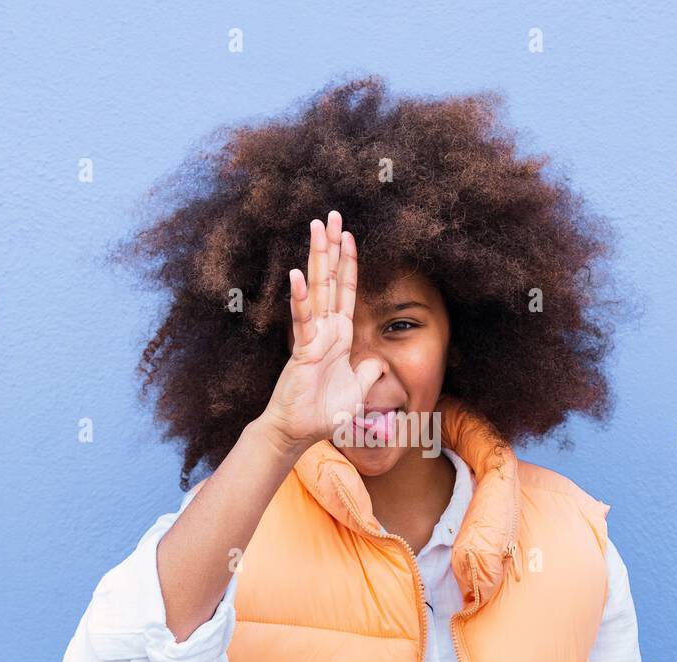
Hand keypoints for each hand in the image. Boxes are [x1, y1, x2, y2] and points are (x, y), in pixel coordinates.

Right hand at [259, 210, 383, 450]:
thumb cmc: (323, 412)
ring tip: (316, 226)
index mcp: (338, 335)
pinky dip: (300, 297)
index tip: (350, 236)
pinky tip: (298, 273)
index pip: (345, 292)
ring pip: (317, 289)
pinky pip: (302, 320)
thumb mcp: (357, 390)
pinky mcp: (302, 350)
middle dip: (332, 247)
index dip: (349, 264)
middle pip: (330, 280)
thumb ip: (367, 372)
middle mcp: (324, 330)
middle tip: (331, 215)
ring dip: (317, 257)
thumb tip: (378, 361)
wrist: (299, 432)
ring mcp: (312, 336)